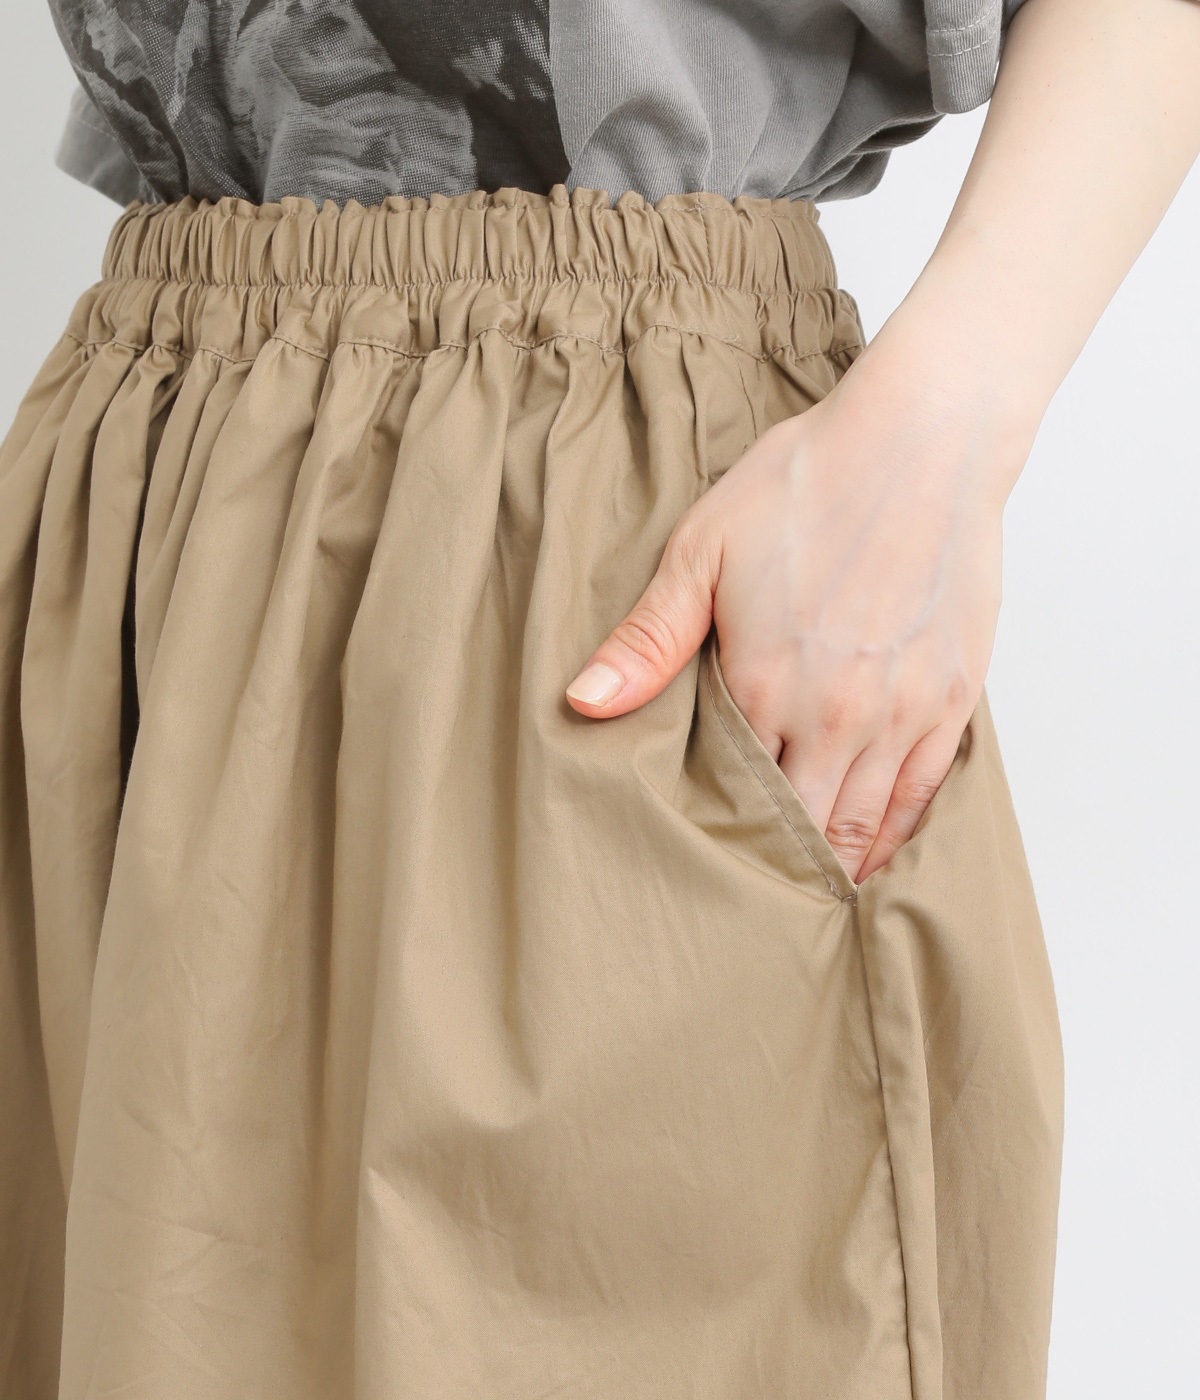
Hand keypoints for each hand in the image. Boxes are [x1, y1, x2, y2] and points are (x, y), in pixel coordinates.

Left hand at [565, 331, 1029, 885]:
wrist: (923, 439)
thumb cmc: (809, 482)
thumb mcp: (704, 550)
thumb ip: (648, 639)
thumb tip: (584, 702)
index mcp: (767, 684)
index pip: (735, 794)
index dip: (717, 838)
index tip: (699, 873)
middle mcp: (839, 713)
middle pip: (801, 824)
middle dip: (773, 870)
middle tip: (749, 914)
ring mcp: (904, 710)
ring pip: (864, 822)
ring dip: (833, 866)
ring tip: (807, 905)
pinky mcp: (954, 696)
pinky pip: (923, 793)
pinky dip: (896, 836)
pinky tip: (875, 858)